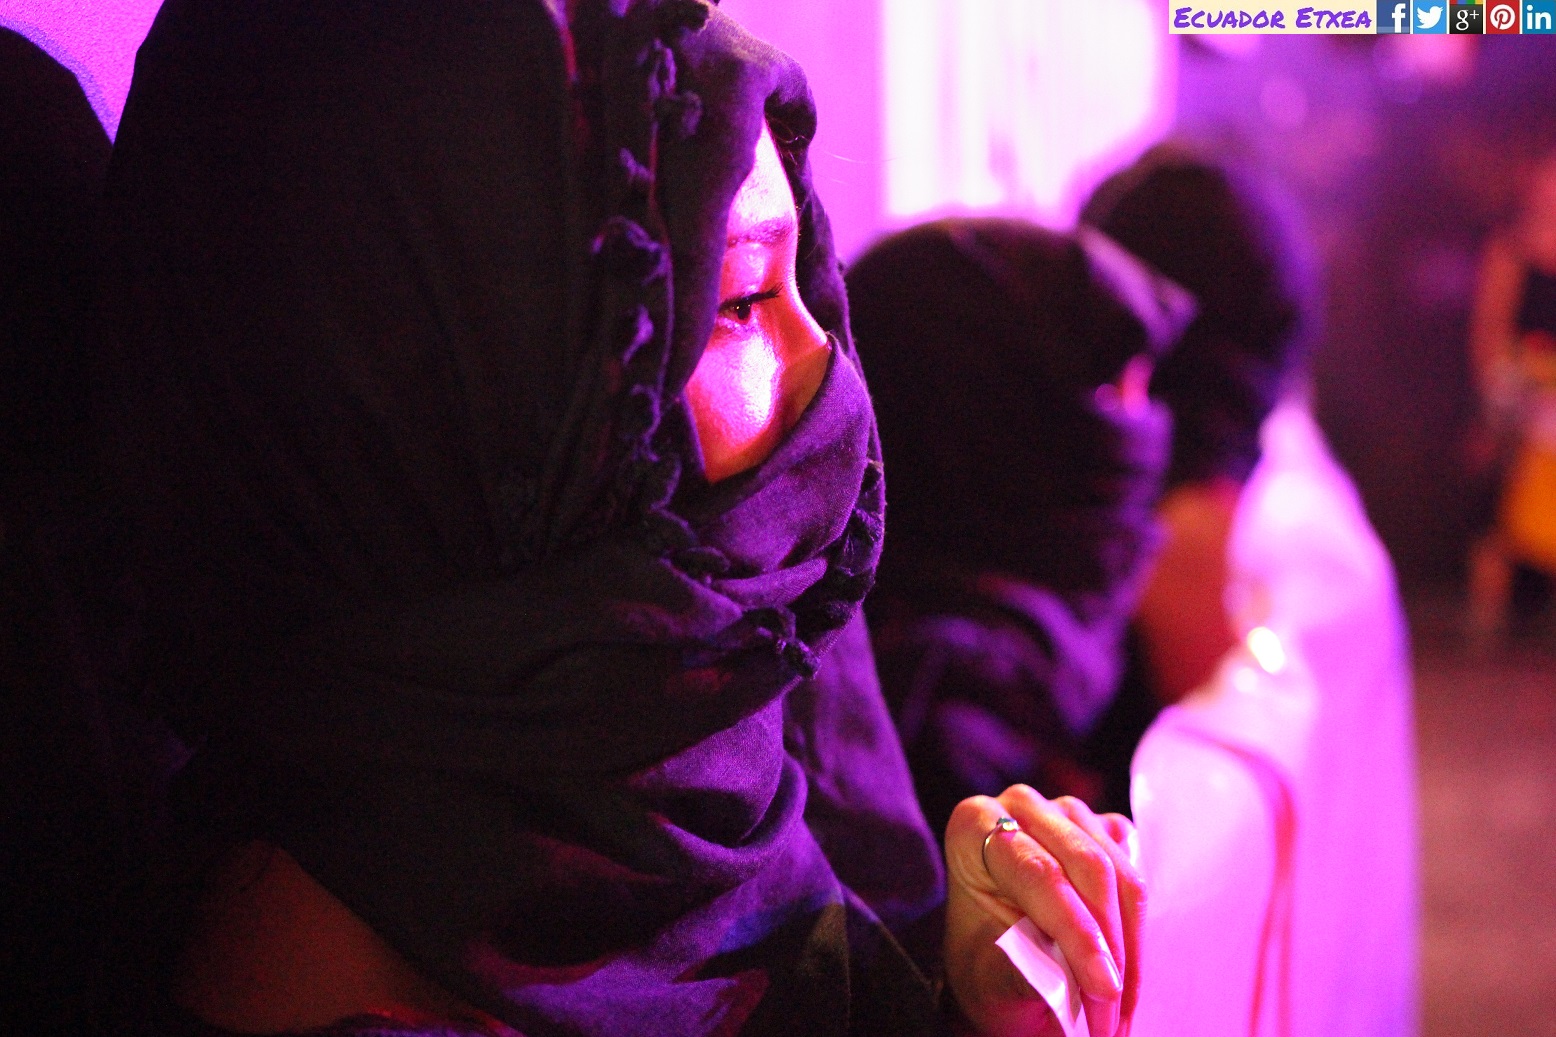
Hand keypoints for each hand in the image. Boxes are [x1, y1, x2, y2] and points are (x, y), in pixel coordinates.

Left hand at [943, 786, 1144, 1036]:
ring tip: (1120, 1008)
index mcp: (973, 824)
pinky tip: (1123, 970)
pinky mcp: (1104, 828)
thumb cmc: (985, 967)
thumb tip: (1063, 978)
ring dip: (1129, 948)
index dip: (1079, 936)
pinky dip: (1137, 929)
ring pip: (1122, 875)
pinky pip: (1137, 872)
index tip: (1105, 991)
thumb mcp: (989, 980)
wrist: (1000, 964)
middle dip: (1109, 948)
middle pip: (1089, 868)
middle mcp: (1021, 806)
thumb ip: (1022, 971)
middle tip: (1114, 1015)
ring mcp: (1067, 812)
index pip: (1041, 875)